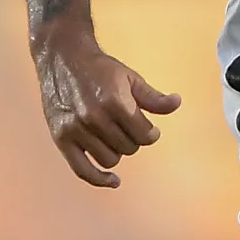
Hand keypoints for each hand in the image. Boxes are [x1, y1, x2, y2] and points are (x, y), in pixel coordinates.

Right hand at [32, 27, 181, 187]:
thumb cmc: (100, 69)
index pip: (145, 136)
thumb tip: (177, 103)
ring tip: (113, 136)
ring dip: (116, 151)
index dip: (151, 134)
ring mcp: (76, 129)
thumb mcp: (131, 78)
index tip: (148, 130)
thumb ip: (153, 97)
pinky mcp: (61, 138)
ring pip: (109, 159)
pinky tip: (113, 181)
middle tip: (126, 126)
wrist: (63, 58)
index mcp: (115, 102)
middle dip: (133, 139)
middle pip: (129, 148)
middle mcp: (95, 118)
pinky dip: (99, 179)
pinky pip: (82, 170)